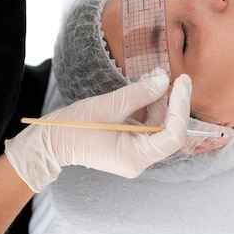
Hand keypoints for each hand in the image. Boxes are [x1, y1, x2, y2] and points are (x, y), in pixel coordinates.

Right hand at [4, 74, 190, 191]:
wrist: (51, 140)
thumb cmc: (74, 127)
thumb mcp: (109, 106)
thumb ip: (139, 93)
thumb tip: (164, 80)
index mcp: (135, 158)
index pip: (173, 136)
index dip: (181, 107)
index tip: (183, 83)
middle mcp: (139, 158)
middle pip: (167, 127)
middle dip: (168, 99)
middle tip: (166, 74)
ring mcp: (135, 150)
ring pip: (158, 121)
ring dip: (157, 97)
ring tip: (152, 75)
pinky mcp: (129, 140)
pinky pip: (146, 121)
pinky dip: (146, 102)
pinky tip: (145, 84)